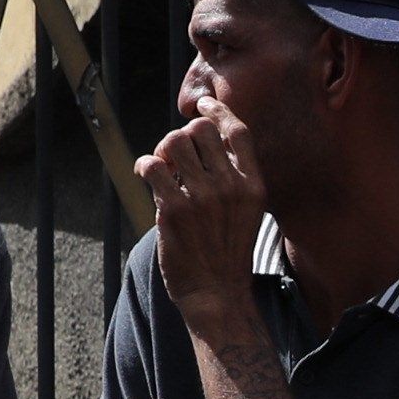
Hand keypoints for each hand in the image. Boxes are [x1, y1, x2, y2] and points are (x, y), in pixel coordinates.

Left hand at [139, 104, 268, 329]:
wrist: (217, 294)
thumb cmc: (228, 254)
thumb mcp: (247, 213)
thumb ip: (234, 178)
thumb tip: (199, 142)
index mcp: (253, 185)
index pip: (237, 130)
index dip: (216, 109)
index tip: (201, 104)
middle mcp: (231, 186)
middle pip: (200, 129)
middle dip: (183, 136)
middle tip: (177, 157)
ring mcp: (202, 197)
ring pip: (174, 141)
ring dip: (163, 151)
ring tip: (163, 170)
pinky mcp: (174, 210)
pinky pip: (152, 165)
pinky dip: (145, 166)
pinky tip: (147, 176)